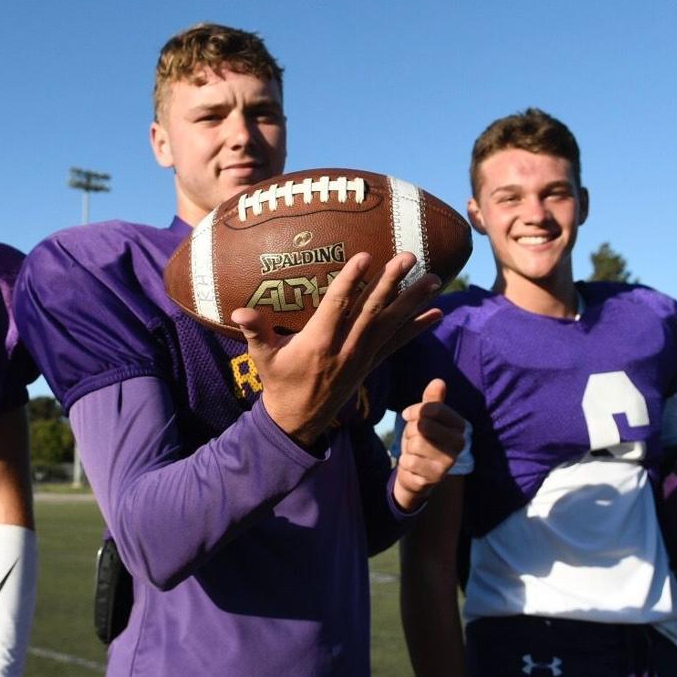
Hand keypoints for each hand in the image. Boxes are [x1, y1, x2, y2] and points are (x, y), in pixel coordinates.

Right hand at [232, 252, 442, 447]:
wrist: (298, 420)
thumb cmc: (278, 382)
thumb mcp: (262, 357)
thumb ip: (255, 331)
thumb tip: (238, 311)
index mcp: (318, 343)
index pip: (337, 306)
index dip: (351, 281)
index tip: (365, 256)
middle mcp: (345, 349)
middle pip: (371, 311)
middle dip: (391, 283)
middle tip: (408, 257)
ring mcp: (361, 358)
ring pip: (390, 325)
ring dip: (413, 301)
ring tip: (434, 279)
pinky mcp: (371, 365)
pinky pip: (398, 344)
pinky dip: (418, 328)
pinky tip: (437, 313)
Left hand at [393, 379, 465, 511]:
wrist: (416, 473)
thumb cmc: (422, 440)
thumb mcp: (425, 418)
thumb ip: (432, 401)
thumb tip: (439, 381)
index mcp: (460, 425)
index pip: (433, 409)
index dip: (415, 411)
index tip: (408, 416)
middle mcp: (460, 443)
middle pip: (423, 425)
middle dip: (411, 431)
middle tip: (414, 437)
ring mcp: (449, 462)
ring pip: (416, 443)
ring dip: (408, 447)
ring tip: (415, 452)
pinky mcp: (436, 476)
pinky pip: (410, 461)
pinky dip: (405, 461)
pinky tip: (413, 465)